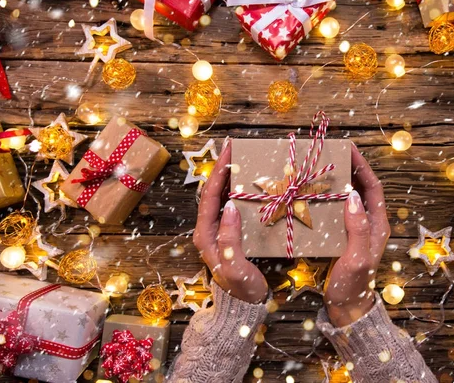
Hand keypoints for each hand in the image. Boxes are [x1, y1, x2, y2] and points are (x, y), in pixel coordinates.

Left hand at [194, 140, 268, 303]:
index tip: (229, 152)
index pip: (209, 196)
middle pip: (212, 192)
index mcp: (205, 235)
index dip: (219, 172)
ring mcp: (217, 230)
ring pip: (220, 197)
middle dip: (222, 168)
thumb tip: (230, 206)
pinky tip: (248, 183)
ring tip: (241, 159)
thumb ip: (230, 238)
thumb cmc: (240, 287)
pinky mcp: (228, 232)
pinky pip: (230, 205)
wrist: (243, 305)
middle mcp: (208, 229)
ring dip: (229, 177)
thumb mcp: (236, 265)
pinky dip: (237, 190)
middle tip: (235, 148)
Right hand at [324, 143, 389, 326]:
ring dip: (337, 182)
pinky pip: (336, 211)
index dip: (363, 166)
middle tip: (330, 155)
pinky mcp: (341, 236)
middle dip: (349, 169)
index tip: (349, 149)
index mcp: (377, 225)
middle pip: (361, 188)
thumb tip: (352, 196)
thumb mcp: (357, 257)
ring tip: (320, 169)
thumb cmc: (354, 285)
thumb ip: (358, 228)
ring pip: (348, 198)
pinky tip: (312, 196)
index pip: (373, 187)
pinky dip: (327, 199)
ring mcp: (354, 230)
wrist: (347, 308)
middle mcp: (368, 224)